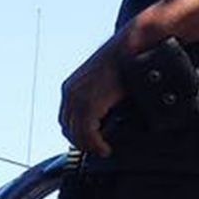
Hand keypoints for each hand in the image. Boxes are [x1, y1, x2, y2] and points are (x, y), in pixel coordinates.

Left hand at [58, 39, 126, 156]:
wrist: (133, 47)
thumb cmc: (125, 61)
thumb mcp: (106, 81)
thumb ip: (101, 99)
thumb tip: (106, 117)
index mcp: (71, 87)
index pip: (66, 119)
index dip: (77, 134)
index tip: (91, 142)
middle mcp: (70, 92)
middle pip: (68, 128)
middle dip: (82, 142)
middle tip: (97, 150)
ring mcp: (78, 98)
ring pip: (76, 134)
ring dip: (89, 146)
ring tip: (102, 150)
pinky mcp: (90, 104)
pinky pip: (87, 133)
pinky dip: (96, 144)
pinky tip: (105, 148)